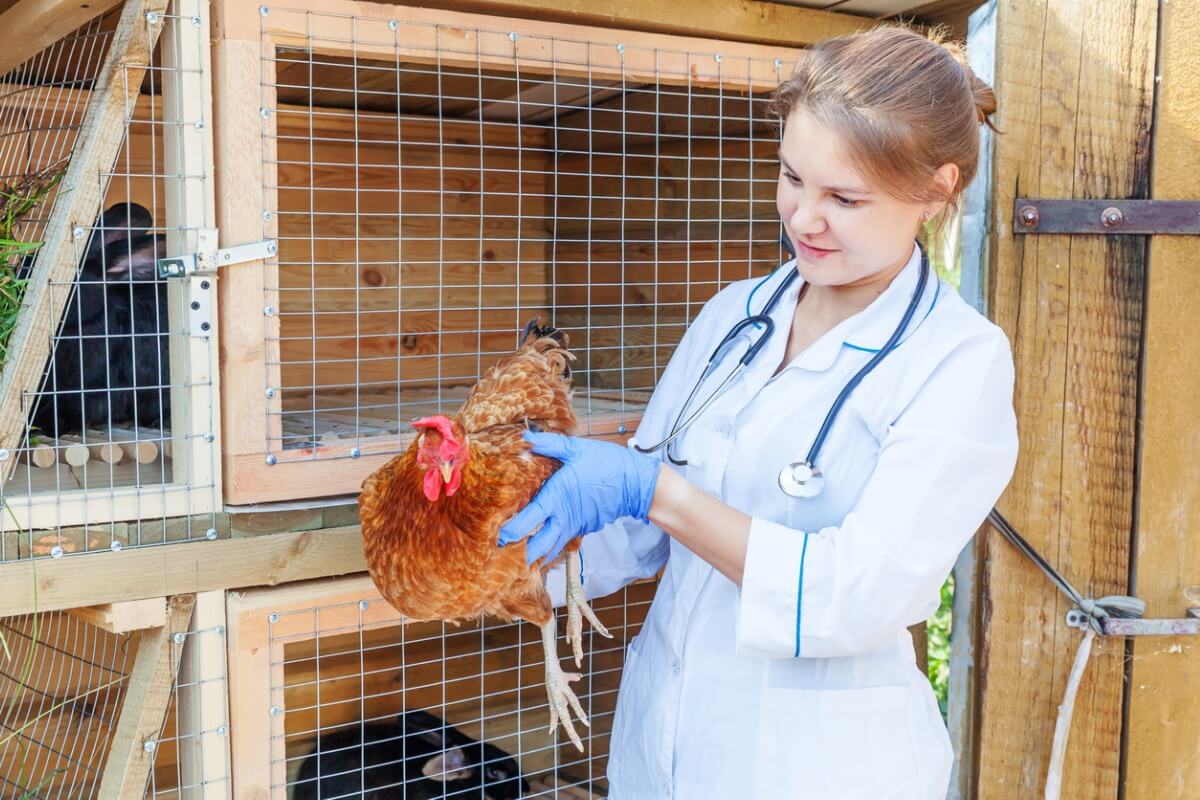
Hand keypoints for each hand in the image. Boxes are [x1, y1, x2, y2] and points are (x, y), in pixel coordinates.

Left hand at [497, 431, 661, 563]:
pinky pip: (564, 541)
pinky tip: (543, 545)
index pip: (529, 520)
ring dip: (536, 555)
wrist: (636, 483)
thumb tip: (527, 438)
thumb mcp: (576, 449)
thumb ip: (550, 445)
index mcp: (557, 497)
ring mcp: (576, 525)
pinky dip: (552, 546)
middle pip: (539, 545)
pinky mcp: (585, 527)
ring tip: (519, 562)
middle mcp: (564, 516)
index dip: (512, 531)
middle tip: (503, 558)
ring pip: (552, 548)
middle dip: (521, 555)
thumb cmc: (607, 464)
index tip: (497, 538)